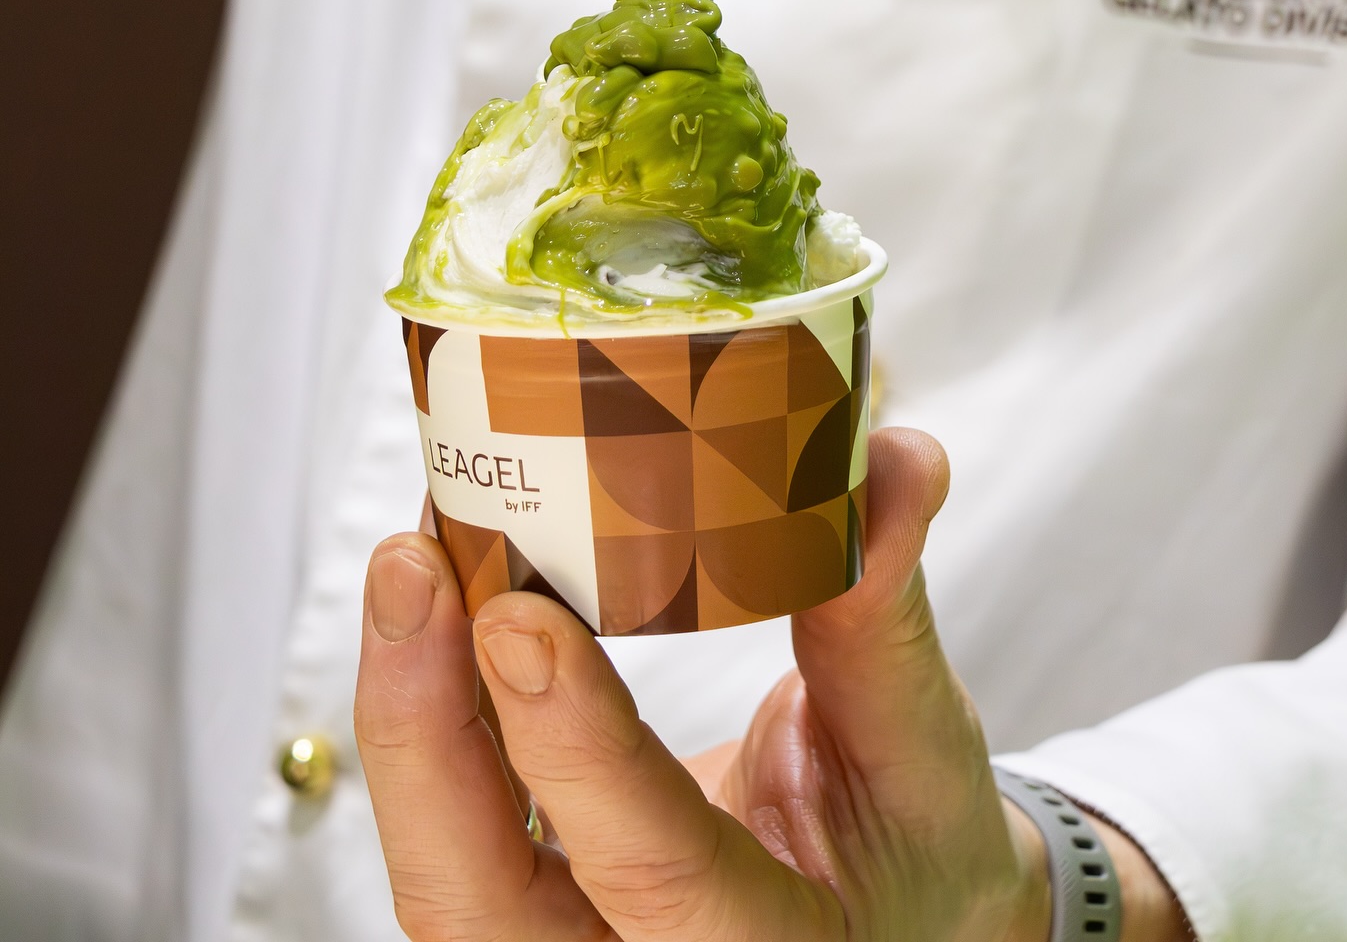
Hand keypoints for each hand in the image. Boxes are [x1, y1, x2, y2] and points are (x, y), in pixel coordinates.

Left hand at [357, 428, 1054, 941]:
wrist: (889, 921)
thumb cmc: (914, 854)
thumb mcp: (923, 753)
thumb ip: (885, 617)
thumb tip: (900, 463)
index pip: (658, 880)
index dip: (578, 756)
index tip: (521, 618)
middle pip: (480, 910)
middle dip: (424, 741)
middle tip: (413, 572)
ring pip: (442, 873)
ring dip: (410, 717)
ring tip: (409, 564)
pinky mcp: (533, 903)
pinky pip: (452, 826)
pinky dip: (431, 716)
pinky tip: (430, 599)